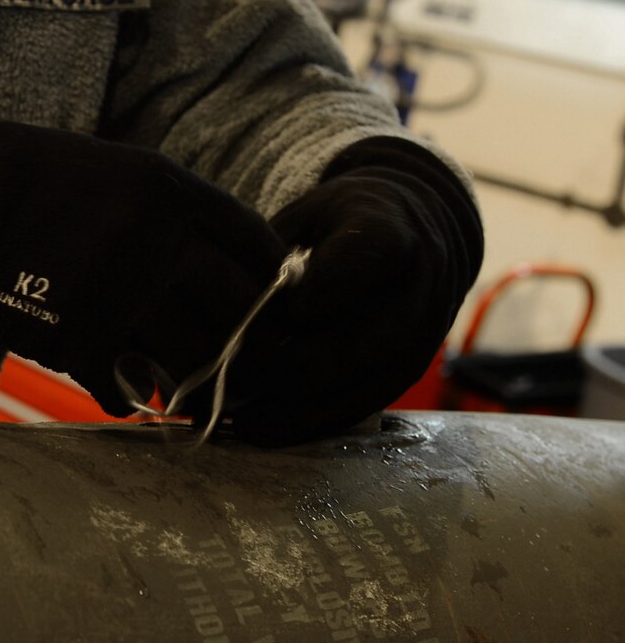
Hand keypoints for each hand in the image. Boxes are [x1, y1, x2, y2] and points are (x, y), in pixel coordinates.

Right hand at [0, 81, 282, 409]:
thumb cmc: (20, 179)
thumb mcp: (108, 171)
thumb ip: (163, 212)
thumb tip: (208, 262)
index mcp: (168, 191)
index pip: (251, 241)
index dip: (268, 277)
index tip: (270, 297)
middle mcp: (157, 241)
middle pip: (235, 306)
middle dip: (246, 339)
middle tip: (245, 360)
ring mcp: (122, 294)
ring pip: (191, 355)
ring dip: (192, 377)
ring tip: (185, 387)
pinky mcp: (80, 339)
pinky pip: (127, 389)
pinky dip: (128, 399)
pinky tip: (124, 398)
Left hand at [227, 136, 483, 445]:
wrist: (417, 238)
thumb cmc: (341, 225)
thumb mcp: (307, 216)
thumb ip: (275, 257)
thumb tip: (230, 312)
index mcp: (391, 236)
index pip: (357, 265)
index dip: (308, 292)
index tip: (266, 301)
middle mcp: (417, 295)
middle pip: (348, 347)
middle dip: (280, 362)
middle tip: (225, 367)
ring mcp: (416, 344)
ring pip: (348, 390)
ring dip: (285, 407)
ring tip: (230, 412)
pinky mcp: (402, 378)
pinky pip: (352, 410)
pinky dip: (302, 424)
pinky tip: (257, 427)